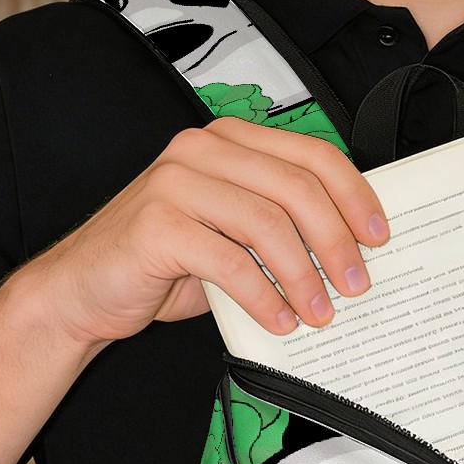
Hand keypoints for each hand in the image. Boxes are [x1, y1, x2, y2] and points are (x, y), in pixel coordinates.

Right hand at [21, 117, 388, 348]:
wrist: (84, 290)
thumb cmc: (163, 264)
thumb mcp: (230, 236)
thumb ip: (276, 228)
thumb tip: (347, 254)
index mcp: (227, 142)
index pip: (309, 155)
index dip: (354, 195)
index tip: (379, 237)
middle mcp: (201, 150)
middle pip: (296, 188)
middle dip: (336, 241)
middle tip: (356, 285)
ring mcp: (176, 183)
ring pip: (267, 224)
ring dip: (304, 276)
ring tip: (320, 313)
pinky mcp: (157, 224)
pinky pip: (229, 261)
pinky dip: (263, 297)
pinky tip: (279, 322)